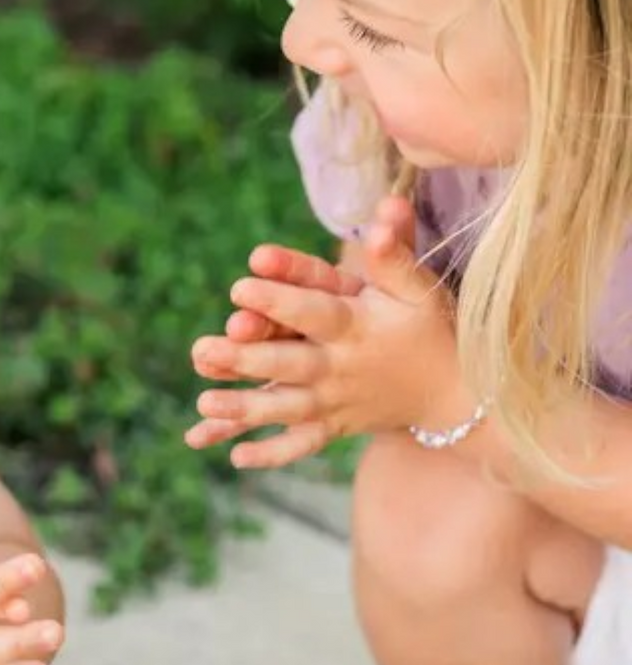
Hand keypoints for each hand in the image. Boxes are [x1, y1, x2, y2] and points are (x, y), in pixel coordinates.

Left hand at [184, 197, 463, 468]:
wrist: (462, 394)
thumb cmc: (432, 329)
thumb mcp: (419, 288)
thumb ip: (393, 253)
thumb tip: (386, 207)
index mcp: (357, 326)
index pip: (313, 310)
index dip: (278, 298)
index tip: (239, 285)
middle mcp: (341, 367)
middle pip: (289, 363)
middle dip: (245, 358)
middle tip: (202, 350)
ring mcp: (337, 401)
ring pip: (287, 407)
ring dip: (244, 408)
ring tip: (203, 404)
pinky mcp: (336, 426)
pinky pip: (303, 444)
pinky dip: (273, 454)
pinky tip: (236, 457)